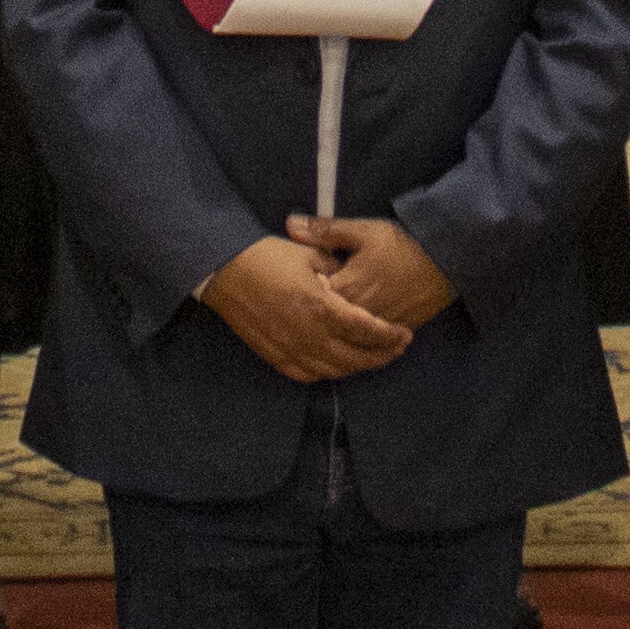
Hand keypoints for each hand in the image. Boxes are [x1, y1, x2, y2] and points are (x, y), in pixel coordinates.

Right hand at [205, 235, 410, 381]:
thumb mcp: (310, 254)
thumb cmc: (267, 257)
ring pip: (335, 370)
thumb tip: (353, 280)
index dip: (389, 336)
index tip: (404, 333)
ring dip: (358, 366)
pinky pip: (309, 374)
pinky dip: (329, 371)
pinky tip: (338, 362)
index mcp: (321, 307)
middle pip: (356, 358)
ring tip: (373, 356)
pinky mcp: (276, 356)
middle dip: (382, 355)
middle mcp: (309, 335)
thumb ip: (338, 270)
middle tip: (397, 347)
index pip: (366, 330)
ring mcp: (291, 349)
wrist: (225, 271)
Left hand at [285, 214, 452, 330]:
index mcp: (344, 290)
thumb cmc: (402, 245)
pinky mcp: (389, 334)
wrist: (446, 262)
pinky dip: (354, 334)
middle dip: (316, 309)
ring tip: (331, 310)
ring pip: (343, 335)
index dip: (301, 289)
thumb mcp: (363, 231)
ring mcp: (374, 329)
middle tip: (310, 296)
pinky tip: (350, 323)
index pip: (308, 298)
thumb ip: (325, 230)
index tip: (298, 279)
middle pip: (323, 321)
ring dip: (334, 324)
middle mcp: (356, 316)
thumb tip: (289, 223)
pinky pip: (364, 341)